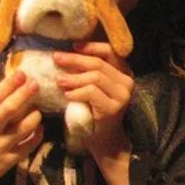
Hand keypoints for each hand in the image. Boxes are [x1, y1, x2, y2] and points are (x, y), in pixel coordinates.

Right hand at [0, 72, 41, 184]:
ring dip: (34, 115)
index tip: (21, 74)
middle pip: (11, 109)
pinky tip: (39, 128)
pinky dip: (36, 135)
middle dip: (25, 94)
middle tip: (36, 84)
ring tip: (38, 110)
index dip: (9, 84)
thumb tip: (4, 93)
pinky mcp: (8, 161)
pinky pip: (28, 146)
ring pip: (24, 127)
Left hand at [54, 41, 134, 184]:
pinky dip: (76, 92)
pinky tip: (67, 95)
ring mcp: (123, 95)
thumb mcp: (92, 86)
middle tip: (56, 58)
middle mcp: (127, 81)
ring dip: (73, 78)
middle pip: (99, 63)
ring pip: (95, 77)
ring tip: (59, 80)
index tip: (72, 45)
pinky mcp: (114, 107)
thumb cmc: (94, 111)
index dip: (90, 47)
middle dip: (75, 60)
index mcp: (124, 72)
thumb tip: (66, 53)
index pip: (109, 51)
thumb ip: (87, 71)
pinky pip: (91, 92)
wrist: (103, 139)